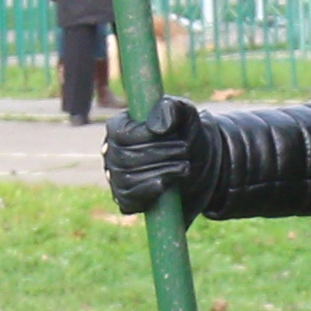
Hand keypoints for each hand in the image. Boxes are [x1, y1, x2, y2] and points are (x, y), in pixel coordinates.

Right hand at [100, 99, 205, 213]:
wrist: (199, 162)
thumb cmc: (185, 134)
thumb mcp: (185, 115)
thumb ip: (171, 110)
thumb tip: (156, 127)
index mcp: (118, 127)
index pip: (123, 135)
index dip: (151, 137)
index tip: (177, 136)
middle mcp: (111, 152)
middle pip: (127, 158)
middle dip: (162, 155)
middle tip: (185, 151)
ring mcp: (116, 177)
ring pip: (128, 180)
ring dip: (161, 173)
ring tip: (184, 166)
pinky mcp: (127, 198)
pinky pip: (128, 200)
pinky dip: (147, 194)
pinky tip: (166, 185)